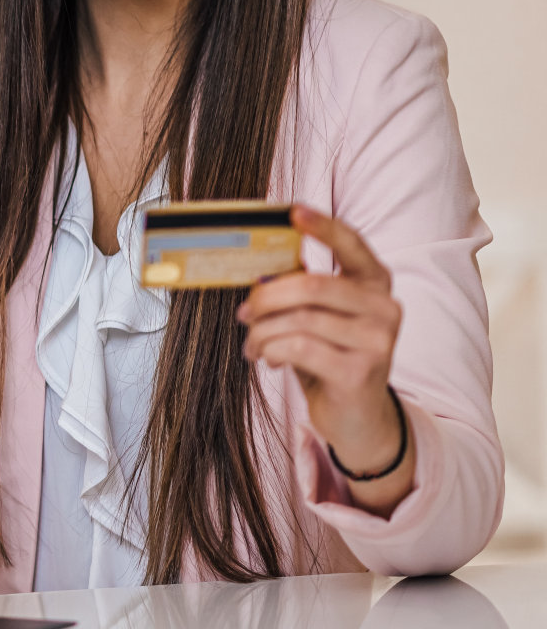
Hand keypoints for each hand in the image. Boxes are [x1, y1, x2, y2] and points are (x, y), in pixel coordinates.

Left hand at [236, 204, 413, 514]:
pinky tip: (268, 359)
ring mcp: (379, 340)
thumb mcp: (317, 318)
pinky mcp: (361, 371)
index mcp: (375, 284)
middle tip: (244, 313)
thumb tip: (256, 272)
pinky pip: (299, 348)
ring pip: (299, 319)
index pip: (352, 245)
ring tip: (253, 344)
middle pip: (311, 285)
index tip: (292, 212)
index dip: (323, 226)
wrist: (357, 417)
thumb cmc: (329, 356)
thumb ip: (300, 290)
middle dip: (265, 297)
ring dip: (262, 331)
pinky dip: (272, 350)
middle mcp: (385, 308)